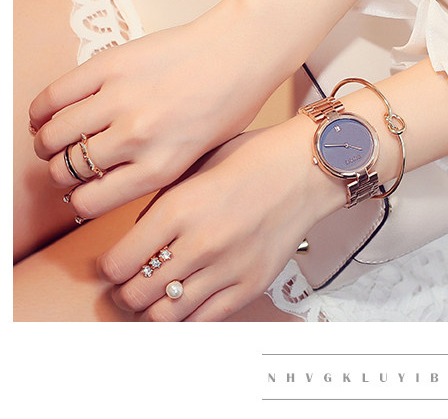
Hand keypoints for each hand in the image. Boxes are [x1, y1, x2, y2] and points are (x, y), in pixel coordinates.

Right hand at [29, 4, 282, 220]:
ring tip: (51, 140)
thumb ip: (154, 173)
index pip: (90, 202)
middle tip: (65, 164)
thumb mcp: (199, 155)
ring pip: (54, 134)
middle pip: (67, 170)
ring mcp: (121, 99)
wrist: (239, 52)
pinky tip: (45, 115)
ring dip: (46, 142)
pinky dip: (40, 110)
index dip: (79, 200)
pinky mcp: (110, 65)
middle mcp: (138, 138)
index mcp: (161, 167)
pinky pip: (54, 95)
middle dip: (60, 173)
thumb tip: (104, 186)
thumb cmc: (227, 105)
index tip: (81, 192)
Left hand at [96, 115, 342, 320]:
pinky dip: (189, 317)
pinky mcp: (251, 284)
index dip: (110, 269)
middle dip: (128, 291)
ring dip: (155, 308)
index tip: (116, 266)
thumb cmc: (250, 161)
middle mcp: (199, 243)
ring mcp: (227, 268)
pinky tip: (189, 301)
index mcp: (177, 209)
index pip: (117, 264)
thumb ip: (159, 210)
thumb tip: (132, 246)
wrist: (304, 169)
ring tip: (161, 294)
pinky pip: (205, 320)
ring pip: (166, 315)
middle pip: (136, 294)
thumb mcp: (193, 172)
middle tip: (134, 282)